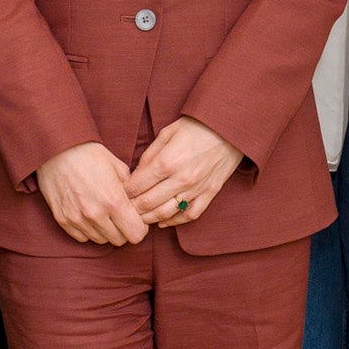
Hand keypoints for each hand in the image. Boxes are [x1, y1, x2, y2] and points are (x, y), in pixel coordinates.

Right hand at [35, 142, 148, 246]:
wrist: (57, 148)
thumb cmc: (90, 155)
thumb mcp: (119, 168)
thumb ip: (132, 192)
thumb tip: (140, 207)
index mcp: (114, 201)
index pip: (136, 235)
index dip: (140, 228)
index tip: (135, 218)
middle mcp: (95, 214)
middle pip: (119, 241)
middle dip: (123, 230)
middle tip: (120, 215)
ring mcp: (77, 219)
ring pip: (100, 240)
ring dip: (105, 230)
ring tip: (103, 212)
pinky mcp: (62, 220)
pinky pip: (82, 238)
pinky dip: (88, 230)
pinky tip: (88, 214)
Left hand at [126, 117, 243, 228]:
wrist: (230, 128)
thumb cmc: (196, 126)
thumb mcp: (167, 133)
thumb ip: (149, 155)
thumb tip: (136, 174)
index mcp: (167, 161)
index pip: (137, 186)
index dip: (124, 193)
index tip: (117, 194)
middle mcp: (181, 179)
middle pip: (148, 203)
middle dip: (132, 209)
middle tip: (123, 210)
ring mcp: (196, 189)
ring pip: (166, 213)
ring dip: (149, 219)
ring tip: (139, 219)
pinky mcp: (210, 193)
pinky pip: (190, 215)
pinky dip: (175, 221)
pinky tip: (163, 222)